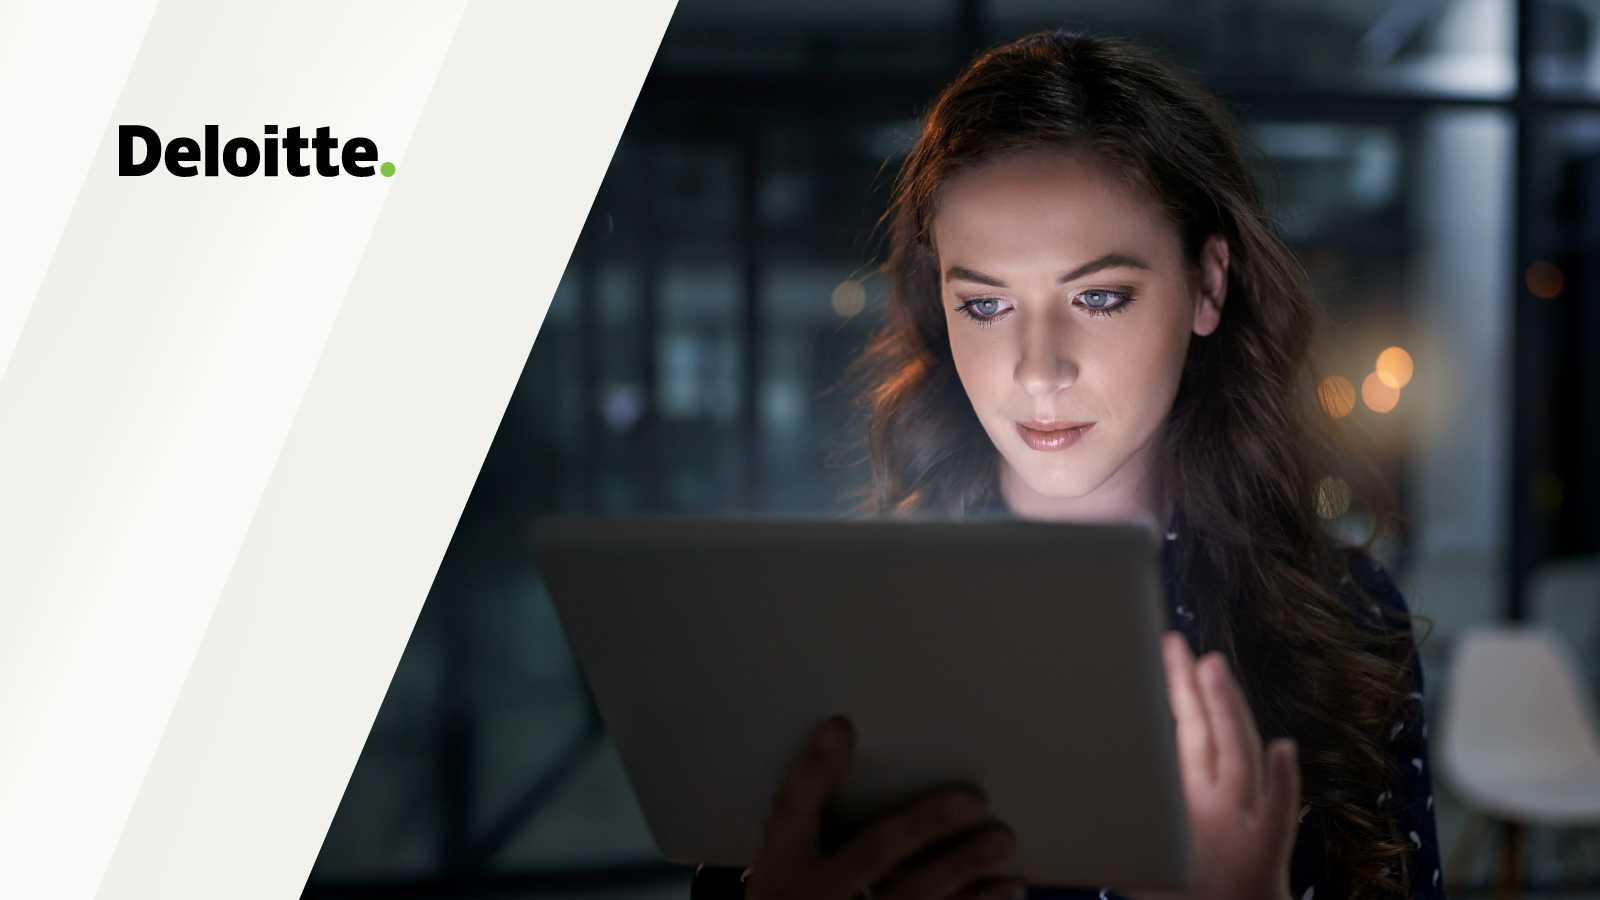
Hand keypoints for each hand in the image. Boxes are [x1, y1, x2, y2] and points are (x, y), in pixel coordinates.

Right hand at [745, 717, 1025, 899]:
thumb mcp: (787, 869)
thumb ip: (821, 820)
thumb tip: (858, 741)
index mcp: (783, 865)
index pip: (791, 808)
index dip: (814, 770)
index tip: (841, 727)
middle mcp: (814, 895)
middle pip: (869, 855)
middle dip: (919, 826)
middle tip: (971, 798)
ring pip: (910, 898)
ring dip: (960, 869)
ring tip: (1003, 839)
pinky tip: (1008, 886)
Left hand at [1132, 634, 1298, 899]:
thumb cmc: (1191, 893)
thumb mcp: (1152, 842)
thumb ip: (1127, 810)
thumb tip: (1069, 784)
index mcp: (1195, 795)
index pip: (1186, 730)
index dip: (1175, 689)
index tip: (1161, 649)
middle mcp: (1222, 800)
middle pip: (1210, 732)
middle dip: (1195, 685)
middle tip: (1176, 643)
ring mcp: (1244, 822)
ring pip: (1239, 759)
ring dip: (1227, 713)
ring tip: (1213, 671)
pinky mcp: (1264, 855)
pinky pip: (1278, 817)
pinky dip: (1283, 784)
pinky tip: (1283, 752)